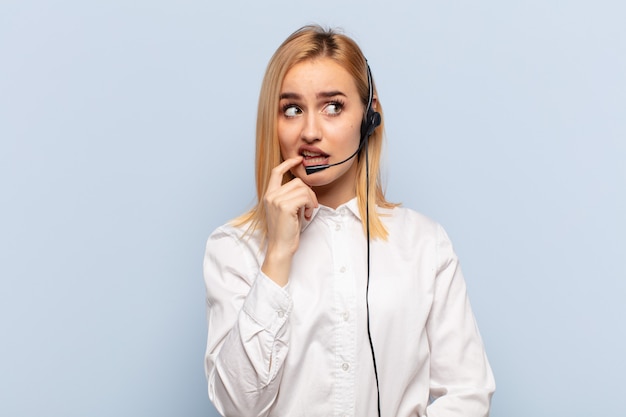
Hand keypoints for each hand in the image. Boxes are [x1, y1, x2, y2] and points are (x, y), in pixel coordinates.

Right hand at [261, 157, 317, 285]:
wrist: (280, 248)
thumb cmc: (285, 231)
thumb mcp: (286, 210)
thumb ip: (291, 196)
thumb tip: (305, 186)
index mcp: (269, 195)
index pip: (276, 172)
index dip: (287, 163)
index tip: (298, 160)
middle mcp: (271, 196)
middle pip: (297, 182)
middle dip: (309, 192)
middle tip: (310, 207)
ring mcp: (276, 200)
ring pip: (303, 189)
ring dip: (310, 200)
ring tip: (308, 213)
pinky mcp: (285, 207)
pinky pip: (305, 197)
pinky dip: (310, 205)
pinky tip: (307, 216)